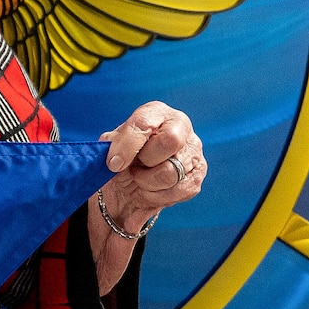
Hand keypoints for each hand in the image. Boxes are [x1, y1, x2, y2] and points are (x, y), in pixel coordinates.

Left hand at [86, 102, 205, 292]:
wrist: (131, 182)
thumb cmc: (123, 156)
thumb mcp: (111, 148)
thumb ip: (110, 146)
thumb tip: (114, 160)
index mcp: (156, 112)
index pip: (144, 123)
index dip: (127, 145)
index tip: (113, 163)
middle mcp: (181, 126)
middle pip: (169, 142)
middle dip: (145, 161)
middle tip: (135, 168)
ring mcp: (193, 150)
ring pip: (170, 172)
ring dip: (147, 183)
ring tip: (140, 179)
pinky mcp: (197, 175)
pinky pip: (178, 191)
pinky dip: (157, 196)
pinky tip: (150, 190)